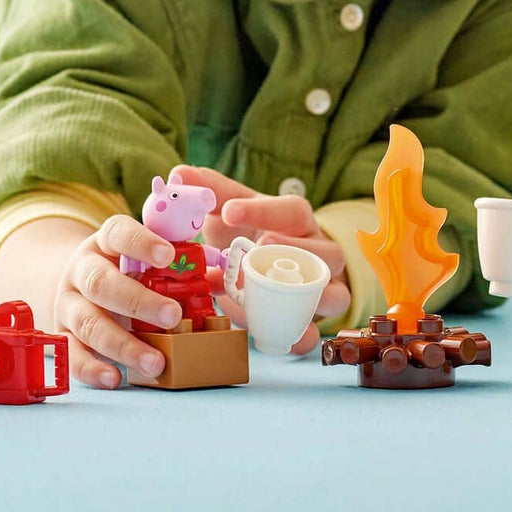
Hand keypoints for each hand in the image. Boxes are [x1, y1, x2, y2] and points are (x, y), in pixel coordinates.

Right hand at [52, 215, 185, 389]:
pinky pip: (72, 354)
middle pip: (101, 283)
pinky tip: (115, 378)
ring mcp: (69, 304)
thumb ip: (178, 264)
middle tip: (173, 316)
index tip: (168, 256)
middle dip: (137, 301)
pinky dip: (92, 369)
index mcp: (105, 243)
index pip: (119, 233)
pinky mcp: (63, 335)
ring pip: (89, 323)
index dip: (141, 243)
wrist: (77, 283)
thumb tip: (218, 278)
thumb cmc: (124, 269)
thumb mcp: (144, 257)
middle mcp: (82, 270)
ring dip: (123, 345)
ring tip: (156, 362)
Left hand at [171, 165, 350, 352]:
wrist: (262, 264)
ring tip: (256, 298)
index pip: (292, 210)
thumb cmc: (247, 231)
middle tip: (256, 251)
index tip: (228, 210)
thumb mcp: (229, 208)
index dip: (264, 210)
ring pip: (333, 295)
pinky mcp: (312, 321)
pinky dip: (294, 337)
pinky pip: (314, 334)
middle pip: (327, 252)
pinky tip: (265, 334)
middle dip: (293, 253)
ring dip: (299, 300)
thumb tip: (178, 174)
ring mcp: (323, 288)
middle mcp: (319, 252)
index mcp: (297, 220)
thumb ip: (206, 191)